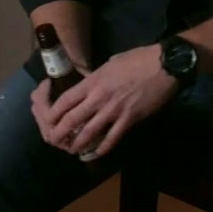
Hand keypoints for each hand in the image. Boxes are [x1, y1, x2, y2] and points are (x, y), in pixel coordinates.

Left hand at [47, 45, 177, 157]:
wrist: (164, 65)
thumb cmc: (138, 58)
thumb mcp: (111, 63)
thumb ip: (98, 77)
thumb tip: (92, 85)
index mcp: (93, 81)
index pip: (65, 100)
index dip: (53, 113)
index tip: (48, 120)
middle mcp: (99, 98)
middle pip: (72, 119)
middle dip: (59, 132)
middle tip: (54, 140)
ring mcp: (114, 110)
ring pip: (89, 132)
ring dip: (77, 144)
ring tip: (72, 150)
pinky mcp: (129, 119)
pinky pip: (112, 138)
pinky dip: (103, 148)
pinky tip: (97, 153)